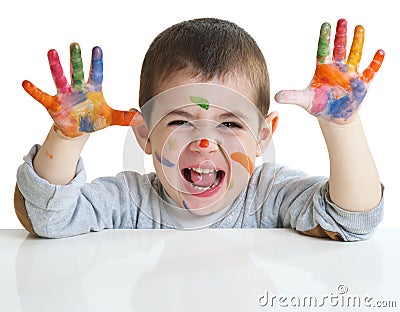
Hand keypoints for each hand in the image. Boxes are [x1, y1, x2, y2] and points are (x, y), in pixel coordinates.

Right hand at [22, 43, 141, 137]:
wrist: (79, 128)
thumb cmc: (94, 118)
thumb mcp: (110, 119)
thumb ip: (124, 118)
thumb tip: (141, 118)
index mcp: (94, 89)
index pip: (96, 73)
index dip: (96, 62)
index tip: (97, 49)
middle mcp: (78, 88)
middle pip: (77, 71)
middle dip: (76, 59)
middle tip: (75, 45)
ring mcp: (65, 94)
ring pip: (60, 78)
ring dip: (56, 67)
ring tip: (52, 52)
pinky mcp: (54, 104)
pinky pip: (42, 96)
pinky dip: (34, 90)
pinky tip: (26, 83)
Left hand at [275, 19, 383, 123]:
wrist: (333, 117)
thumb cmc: (319, 105)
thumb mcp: (304, 101)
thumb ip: (291, 97)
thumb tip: (276, 96)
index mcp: (323, 69)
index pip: (323, 50)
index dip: (325, 38)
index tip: (325, 25)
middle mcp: (337, 68)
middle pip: (340, 48)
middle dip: (341, 35)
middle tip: (342, 20)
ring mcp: (350, 74)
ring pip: (355, 54)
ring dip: (357, 42)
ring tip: (359, 28)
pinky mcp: (362, 84)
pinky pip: (370, 70)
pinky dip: (375, 62)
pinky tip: (379, 52)